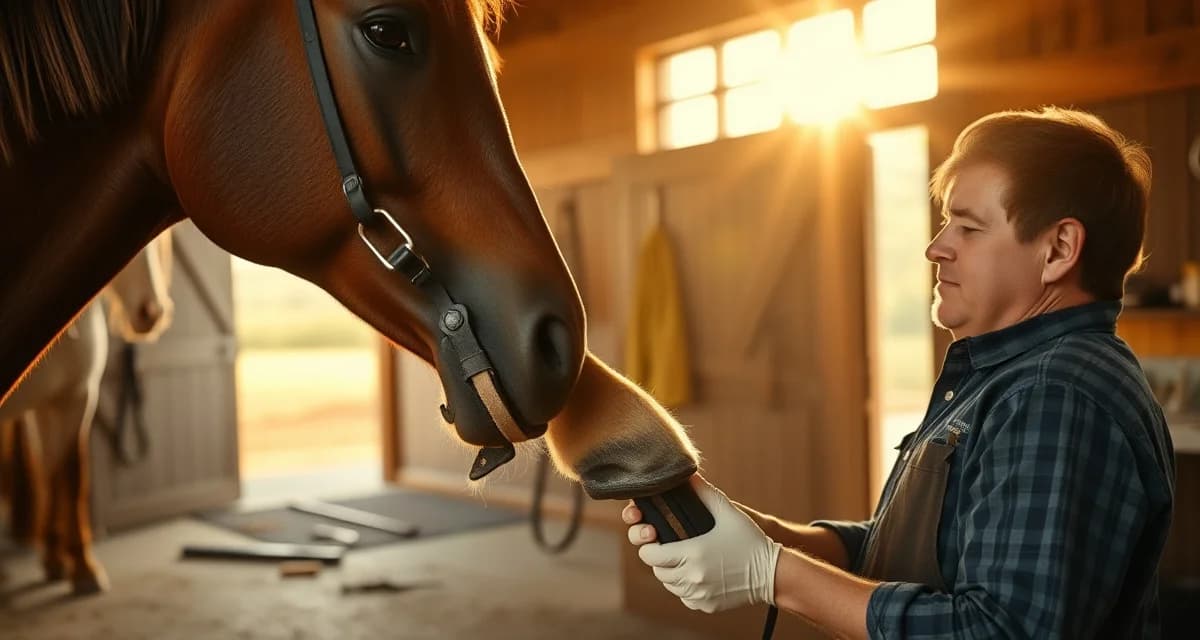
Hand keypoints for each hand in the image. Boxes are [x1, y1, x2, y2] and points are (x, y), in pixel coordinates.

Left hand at [623, 476, 781, 612]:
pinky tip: (698, 574)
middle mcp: (692, 577)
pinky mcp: (706, 606)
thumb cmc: (750, 540)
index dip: (649, 546)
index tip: (656, 538)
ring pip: (669, 585)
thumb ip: (704, 493)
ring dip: (672, 573)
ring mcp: (699, 594)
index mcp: (692, 553)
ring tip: (684, 559)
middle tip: (671, 547)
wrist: (773, 573)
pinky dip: (686, 588)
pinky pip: (684, 598)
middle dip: (660, 559)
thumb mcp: (728, 512)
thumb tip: (687, 475)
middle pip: (657, 571)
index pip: (650, 555)